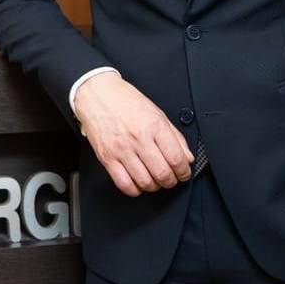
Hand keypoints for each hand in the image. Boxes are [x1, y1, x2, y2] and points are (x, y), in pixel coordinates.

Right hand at [73, 71, 193, 196]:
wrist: (97, 94)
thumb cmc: (125, 100)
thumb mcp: (156, 112)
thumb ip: (175, 136)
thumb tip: (187, 157)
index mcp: (154, 125)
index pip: (176, 158)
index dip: (184, 172)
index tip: (183, 173)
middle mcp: (138, 138)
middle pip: (162, 174)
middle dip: (171, 181)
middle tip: (172, 178)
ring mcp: (122, 149)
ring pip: (145, 182)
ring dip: (155, 186)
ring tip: (156, 180)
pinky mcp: (107, 158)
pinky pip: (124, 184)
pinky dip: (135, 189)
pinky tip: (139, 182)